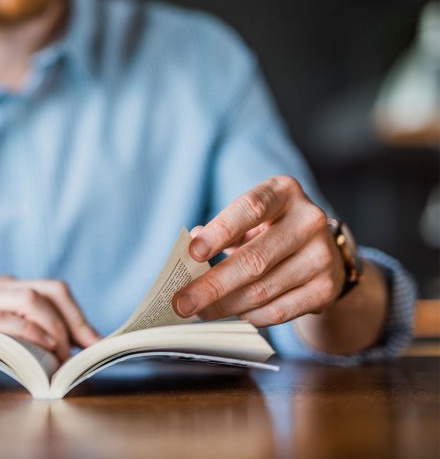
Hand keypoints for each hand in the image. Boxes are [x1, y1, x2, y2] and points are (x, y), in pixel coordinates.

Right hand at [0, 275, 100, 359]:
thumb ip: (11, 324)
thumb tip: (51, 350)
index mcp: (3, 285)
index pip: (52, 290)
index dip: (77, 314)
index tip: (93, 340)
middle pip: (51, 290)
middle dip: (75, 320)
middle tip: (86, 348)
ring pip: (32, 299)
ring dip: (55, 328)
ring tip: (63, 354)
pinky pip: (5, 318)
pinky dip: (29, 333)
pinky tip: (41, 348)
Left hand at [172, 175, 345, 326]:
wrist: (323, 251)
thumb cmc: (271, 230)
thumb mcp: (249, 219)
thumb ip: (220, 230)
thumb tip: (188, 248)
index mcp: (284, 192)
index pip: (250, 209)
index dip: (219, 231)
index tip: (192, 253)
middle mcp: (309, 220)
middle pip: (254, 259)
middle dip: (211, 285)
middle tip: (182, 302)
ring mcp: (322, 256)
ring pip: (262, 290)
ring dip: (224, 306)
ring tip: (198, 311)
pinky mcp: (326, 288)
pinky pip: (279, 311)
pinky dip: (249, 316)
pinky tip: (231, 315)